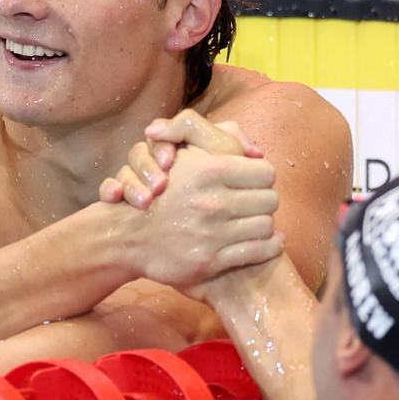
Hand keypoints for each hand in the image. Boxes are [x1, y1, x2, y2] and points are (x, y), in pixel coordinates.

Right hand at [108, 111, 281, 291]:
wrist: (128, 235)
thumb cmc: (160, 191)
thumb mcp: (181, 154)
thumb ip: (216, 139)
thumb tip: (255, 151)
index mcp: (208, 170)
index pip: (265, 172)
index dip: (261, 176)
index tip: (254, 182)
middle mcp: (212, 202)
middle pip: (270, 200)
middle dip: (265, 201)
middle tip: (256, 204)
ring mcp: (212, 233)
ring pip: (266, 226)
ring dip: (264, 224)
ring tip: (256, 221)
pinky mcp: (211, 260)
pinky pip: (258, 251)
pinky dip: (269, 246)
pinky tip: (270, 241)